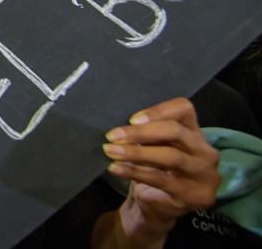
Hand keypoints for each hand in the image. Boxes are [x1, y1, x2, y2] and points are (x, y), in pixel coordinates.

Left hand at [99, 97, 219, 245]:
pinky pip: (160, 179)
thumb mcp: (154, 147)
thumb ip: (148, 135)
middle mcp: (206, 151)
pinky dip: (133, 171)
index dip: (158, 111)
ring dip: (135, 152)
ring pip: (169, 156)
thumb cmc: (156, 169)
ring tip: (110, 151)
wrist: (158, 206)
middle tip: (112, 136)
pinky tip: (115, 168)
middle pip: (176, 131)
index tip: (131, 118)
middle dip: (141, 132)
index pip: (184, 109)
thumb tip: (121, 127)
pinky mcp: (194, 194)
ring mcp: (204, 174)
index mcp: (195, 132)